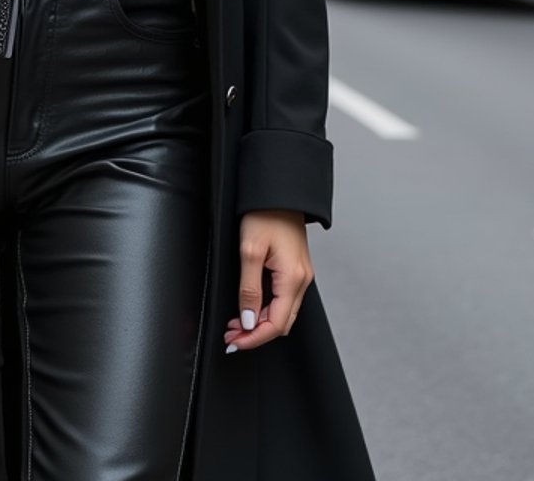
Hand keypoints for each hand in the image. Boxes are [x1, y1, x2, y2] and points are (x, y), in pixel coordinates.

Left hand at [223, 209, 313, 352]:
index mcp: (293, 278)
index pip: (276, 324)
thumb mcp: (250, 250)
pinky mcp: (296, 269)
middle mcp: (302, 280)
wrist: (279, 191)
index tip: (234, 342)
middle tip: (231, 334)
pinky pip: (283, 299)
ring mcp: (301, 275)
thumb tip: (248, 320)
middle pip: (281, 323)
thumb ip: (249, 289)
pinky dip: (266, 308)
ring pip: (283, 312)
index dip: (254, 338)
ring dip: (260, 322)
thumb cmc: (265, 213)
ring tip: (236, 323)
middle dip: (256, 333)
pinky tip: (250, 306)